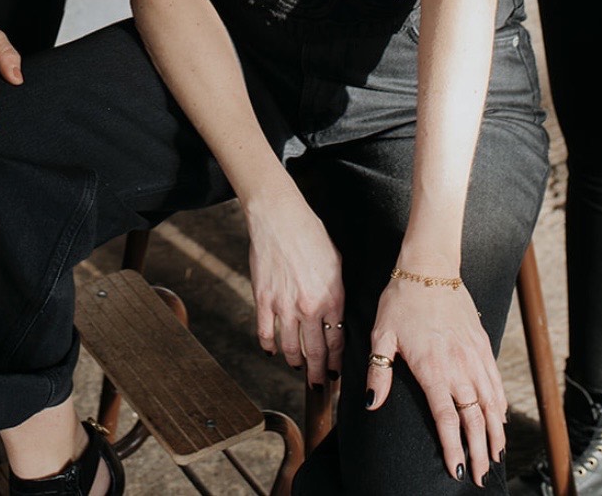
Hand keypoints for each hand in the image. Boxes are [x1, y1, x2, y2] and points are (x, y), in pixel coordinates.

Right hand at [244, 184, 344, 385]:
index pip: (336, 342)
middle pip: (315, 352)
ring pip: (291, 348)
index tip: (336, 372)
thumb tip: (336, 313)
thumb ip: (336, 291)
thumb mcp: (336, 262)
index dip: (337, 362)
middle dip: (319, 373)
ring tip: (298, 369)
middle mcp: (309, 307)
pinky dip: (269, 346)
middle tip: (320, 385)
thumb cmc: (310, 233)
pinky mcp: (264, 298)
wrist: (279, 217)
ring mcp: (284, 305)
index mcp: (332, 297)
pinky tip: (272, 351)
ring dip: (296, 363)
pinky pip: (266, 332)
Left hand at [366, 276, 506, 484]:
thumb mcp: (382, 334)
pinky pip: (496, 382)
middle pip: (475, 419)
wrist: (429, 267)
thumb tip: (372, 403)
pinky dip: (501, 405)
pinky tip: (500, 418)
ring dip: (495, 433)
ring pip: (491, 404)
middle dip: (480, 451)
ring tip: (495, 456)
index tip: (458, 471)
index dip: (454, 448)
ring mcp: (474, 356)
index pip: (447, 419)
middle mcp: (459, 367)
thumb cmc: (401, 300)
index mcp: (433, 369)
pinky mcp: (483, 344)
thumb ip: (379, 372)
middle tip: (481, 476)